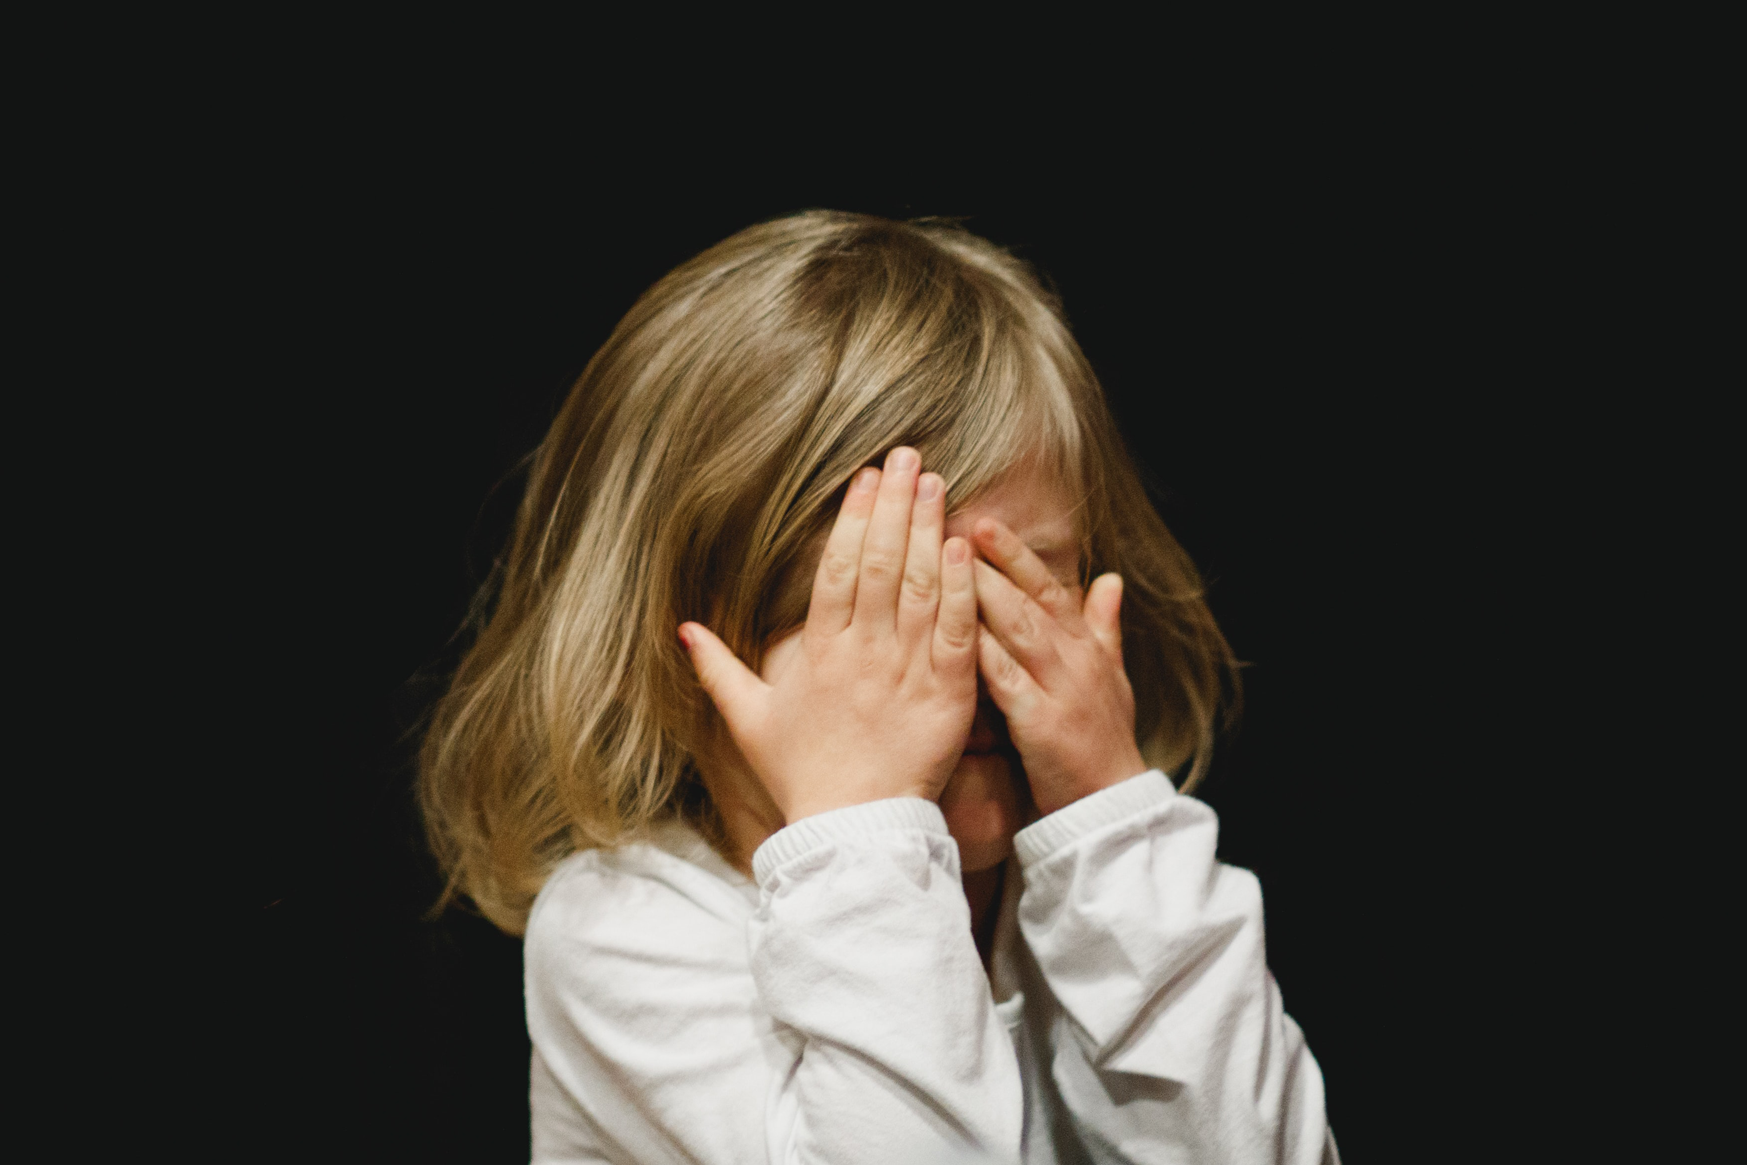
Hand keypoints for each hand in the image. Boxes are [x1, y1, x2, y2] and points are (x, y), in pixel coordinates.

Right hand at [680, 448, 980, 822]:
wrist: (853, 832)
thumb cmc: (802, 777)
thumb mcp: (750, 721)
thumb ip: (719, 670)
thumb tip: (684, 629)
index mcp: (819, 653)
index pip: (837, 570)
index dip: (853, 519)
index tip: (866, 478)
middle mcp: (863, 653)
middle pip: (881, 563)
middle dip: (895, 505)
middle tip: (909, 458)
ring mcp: (906, 672)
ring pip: (920, 587)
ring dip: (930, 530)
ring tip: (937, 484)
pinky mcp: (946, 695)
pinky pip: (955, 631)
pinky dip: (961, 588)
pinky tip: (964, 546)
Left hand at [972, 518, 1146, 816]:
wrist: (1111, 806)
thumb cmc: (1103, 741)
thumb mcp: (1111, 677)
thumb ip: (1104, 626)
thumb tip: (1111, 578)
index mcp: (1084, 645)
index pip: (1046, 587)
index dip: (1014, 553)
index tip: (982, 521)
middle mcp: (1074, 658)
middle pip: (1028, 598)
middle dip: (990, 560)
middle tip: (951, 525)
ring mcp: (1060, 689)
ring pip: (1018, 629)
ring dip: (982, 593)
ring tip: (945, 562)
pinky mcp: (1042, 723)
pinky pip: (1007, 681)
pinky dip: (982, 654)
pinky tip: (951, 633)